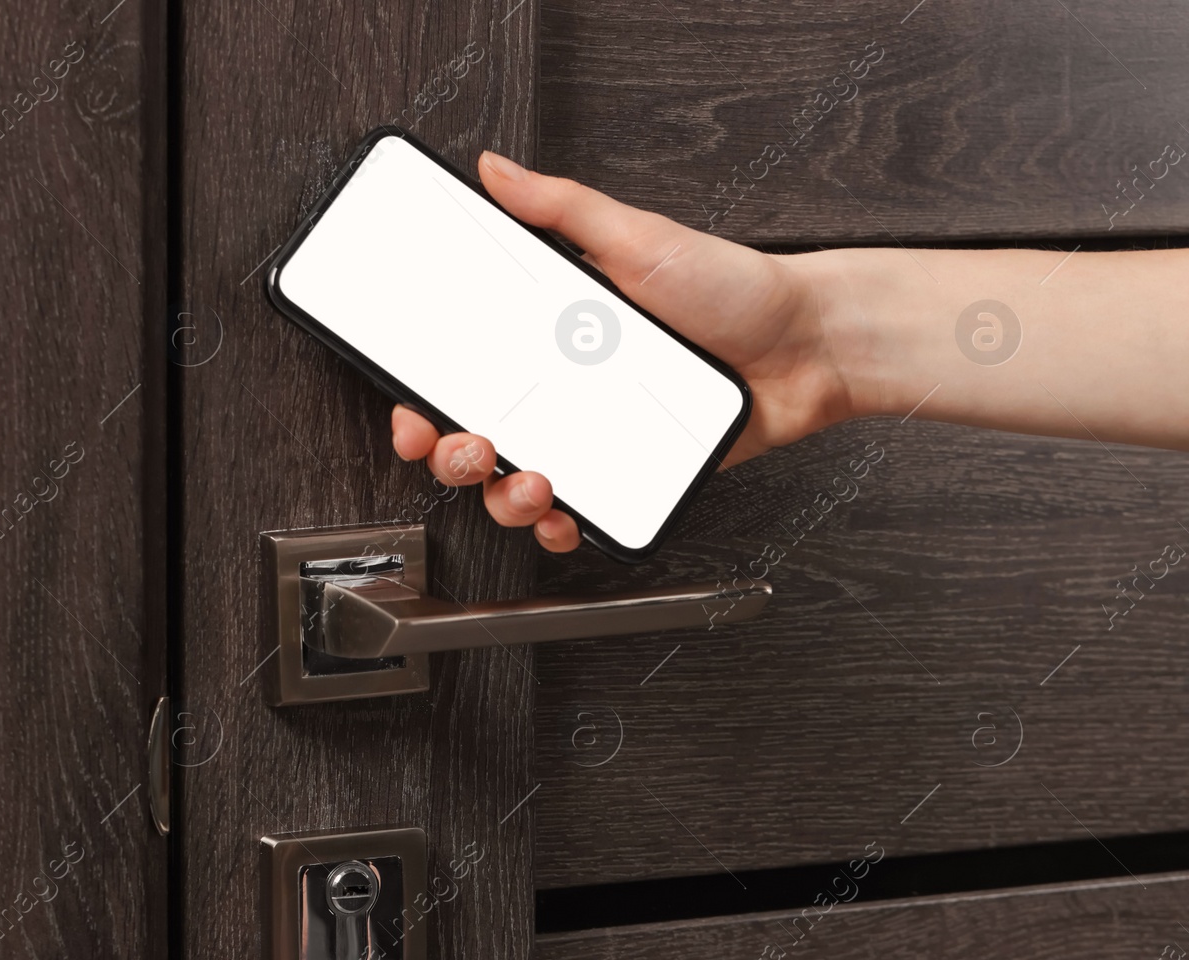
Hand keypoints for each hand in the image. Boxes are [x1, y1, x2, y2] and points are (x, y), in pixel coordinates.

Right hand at [392, 150, 854, 551]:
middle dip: (452, 453)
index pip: (462, 370)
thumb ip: (562, 208)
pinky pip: (575, 513)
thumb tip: (496, 170)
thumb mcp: (639, 238)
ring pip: (513, 486)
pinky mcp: (626, 475)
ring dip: (503, 496)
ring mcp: (589, 436)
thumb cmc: (734, 289)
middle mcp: (559, 388)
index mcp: (547, 333)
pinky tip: (561, 514)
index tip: (414, 410)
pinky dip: (556, 526)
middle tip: (471, 442)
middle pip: (472, 436)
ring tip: (531, 480)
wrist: (807, 348)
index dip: (423, 397)